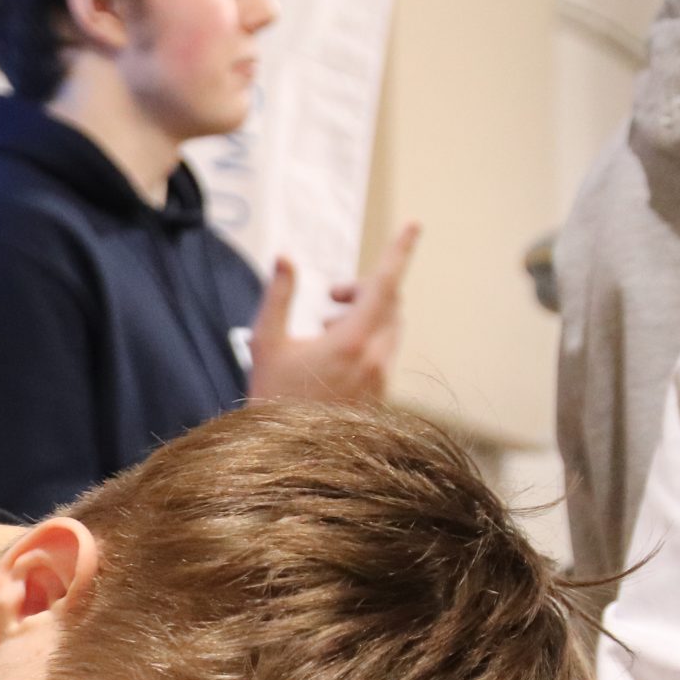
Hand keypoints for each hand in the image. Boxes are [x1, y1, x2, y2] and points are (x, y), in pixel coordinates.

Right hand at [245, 221, 418, 403]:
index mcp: (351, 342)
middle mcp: (375, 359)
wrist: (286, 455)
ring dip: (364, 314)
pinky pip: (384, 352)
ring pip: (390, 328)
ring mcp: (381, 379)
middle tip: (329, 296)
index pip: (385, 284)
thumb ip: (279, 296)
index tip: (414, 224)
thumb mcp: (266, 343)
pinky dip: (365, 339)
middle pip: (391, 303)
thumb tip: (286, 257)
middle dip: (365, 289)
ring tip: (324, 327)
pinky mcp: (381, 395)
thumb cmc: (271, 398)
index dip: (399, 251)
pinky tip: (331, 355)